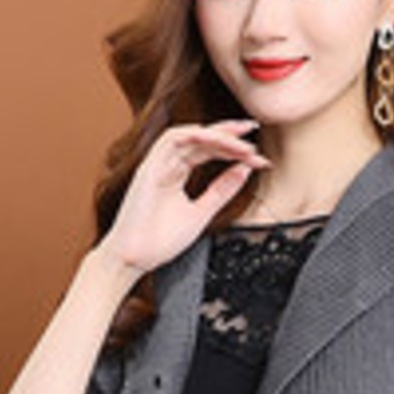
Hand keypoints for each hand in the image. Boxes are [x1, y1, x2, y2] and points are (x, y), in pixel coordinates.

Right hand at [96, 120, 270, 278]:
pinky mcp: (149, 166)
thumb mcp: (202, 212)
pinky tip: (218, 140)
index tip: (258, 158)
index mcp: (178, 173)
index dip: (234, 150)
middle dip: (231, 137)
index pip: (209, 151)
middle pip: (203, 139)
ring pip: (191, 135)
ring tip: (243, 145)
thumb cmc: (160, 241)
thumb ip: (222, 190)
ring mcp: (158, 163)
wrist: (135, 258)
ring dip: (218, 135)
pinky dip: (197, 135)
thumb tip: (244, 169)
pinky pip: (173, 139)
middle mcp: (168, 164)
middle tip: (255, 138)